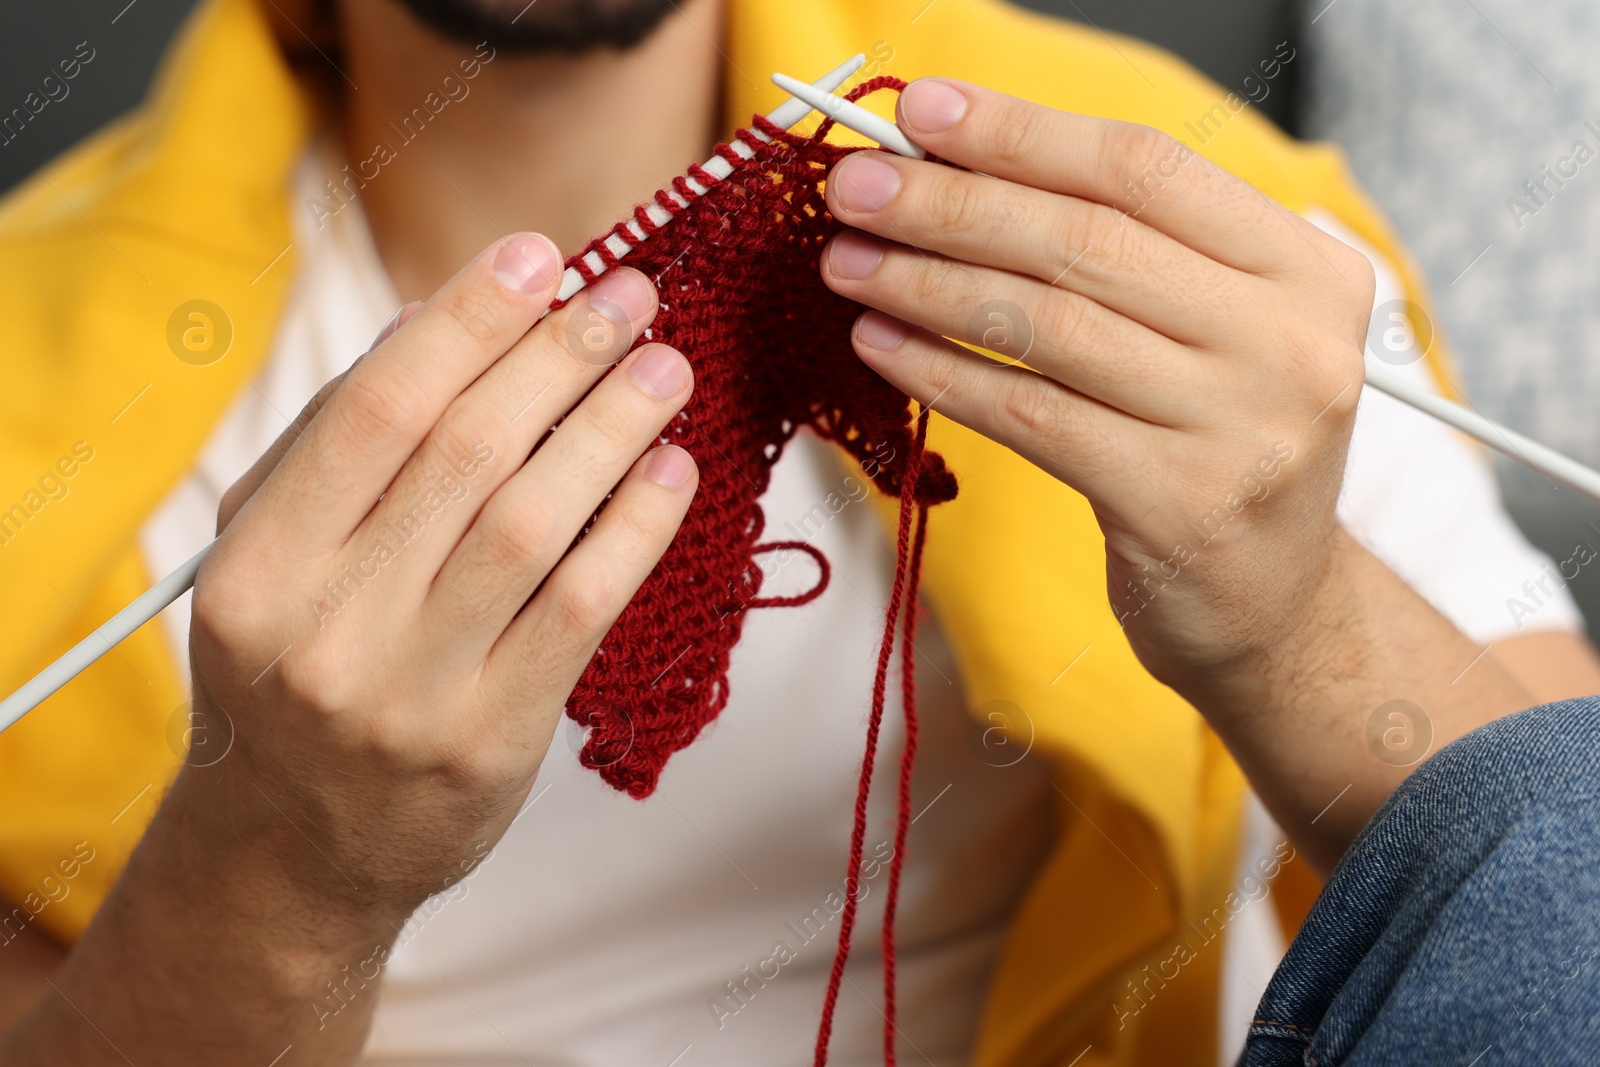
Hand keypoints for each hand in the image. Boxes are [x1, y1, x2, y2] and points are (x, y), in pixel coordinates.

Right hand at [185, 235, 695, 934]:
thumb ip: (338, 444)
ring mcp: (412, 692)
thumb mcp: (270, 561)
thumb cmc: (292, 675)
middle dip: (561, 357)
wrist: (296, 850)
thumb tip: (435, 320)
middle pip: (468, 454)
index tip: (540, 255)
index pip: (378, 410)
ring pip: (535, 524)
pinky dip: (635, 528)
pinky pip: (582, 609)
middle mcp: (327, 631)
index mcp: (257, 569)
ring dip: (611, 429)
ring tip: (665, 366)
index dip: (469, 321)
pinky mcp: (491, 739)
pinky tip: (670, 470)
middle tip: (631, 295)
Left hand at [819, 78, 1373, 690]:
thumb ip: (1125, 250)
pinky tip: (883, 347)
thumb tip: (959, 164)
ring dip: (927, 286)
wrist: (1273, 603)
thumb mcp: (1215, 329)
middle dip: (951, 204)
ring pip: (1048, 326)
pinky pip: (1029, 416)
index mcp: (1305, 269)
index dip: (1021, 133)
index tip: (921, 112)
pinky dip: (943, 374)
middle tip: (854, 190)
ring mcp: (1241, 428)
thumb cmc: (1219, 446)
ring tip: (848, 265)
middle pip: (1087, 241)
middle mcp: (1291, 342)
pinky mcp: (1177, 503)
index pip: (1145, 168)